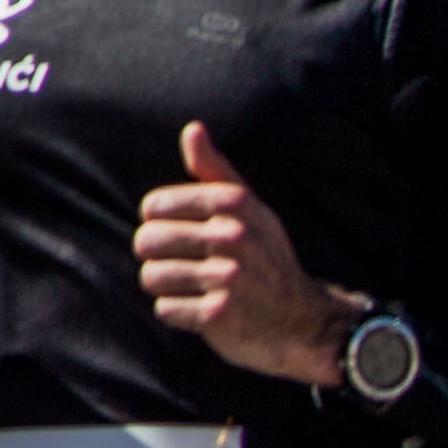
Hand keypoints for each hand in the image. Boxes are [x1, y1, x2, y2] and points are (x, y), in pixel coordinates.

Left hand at [137, 121, 352, 385]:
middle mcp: (232, 237)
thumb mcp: (247, 207)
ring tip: (188, 286)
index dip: (157, 222)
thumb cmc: (265, 255)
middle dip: (155, 256)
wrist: (300, 317)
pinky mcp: (219, 315)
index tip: (177, 231)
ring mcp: (228, 277)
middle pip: (147, 241)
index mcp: (233, 204)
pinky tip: (200, 309)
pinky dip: (177, 313)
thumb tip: (192, 129)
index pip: (154, 207)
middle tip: (178, 264)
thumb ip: (213, 169)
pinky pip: (166, 309)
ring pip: (152, 277)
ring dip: (164, 286)